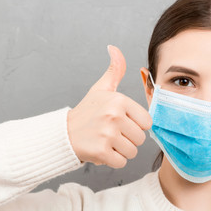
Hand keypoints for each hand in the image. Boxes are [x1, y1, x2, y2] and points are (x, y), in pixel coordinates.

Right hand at [67, 45, 151, 167]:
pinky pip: (122, 162)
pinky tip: (103, 150)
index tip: (122, 122)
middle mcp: (114, 116)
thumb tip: (114, 48)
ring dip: (122, 150)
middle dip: (129, 139)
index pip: (147, 121)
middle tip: (112, 133)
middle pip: (141, 138)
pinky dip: (114, 160)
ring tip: (107, 141)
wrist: (63, 133)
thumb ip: (114, 70)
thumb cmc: (87, 112)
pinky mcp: (101, 152)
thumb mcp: (101, 89)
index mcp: (119, 100)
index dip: (136, 124)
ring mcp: (107, 134)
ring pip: (133, 151)